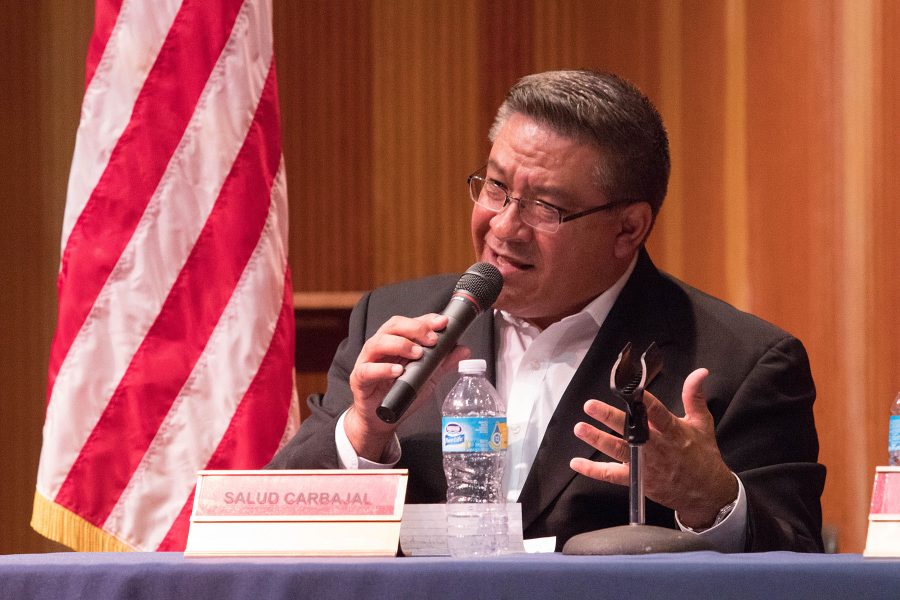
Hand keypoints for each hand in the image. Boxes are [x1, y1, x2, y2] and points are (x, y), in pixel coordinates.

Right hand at [344, 313, 469, 460]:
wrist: (382, 419)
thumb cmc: (400, 392)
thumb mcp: (427, 377)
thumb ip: (442, 363)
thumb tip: (464, 349)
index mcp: (396, 341)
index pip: (410, 323)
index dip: (426, 320)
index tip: (443, 322)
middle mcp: (380, 347)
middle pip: (393, 326)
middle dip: (414, 328)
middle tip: (432, 339)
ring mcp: (367, 361)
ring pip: (377, 343)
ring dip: (400, 345)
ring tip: (418, 353)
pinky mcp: (359, 379)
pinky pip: (367, 370)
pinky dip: (382, 369)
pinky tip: (397, 371)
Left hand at [569, 368, 737, 528]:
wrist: (707, 494)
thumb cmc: (703, 455)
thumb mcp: (702, 423)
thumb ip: (695, 396)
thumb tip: (700, 372)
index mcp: (673, 432)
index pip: (657, 414)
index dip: (645, 402)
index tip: (632, 391)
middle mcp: (656, 448)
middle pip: (631, 431)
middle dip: (610, 418)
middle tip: (591, 405)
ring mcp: (645, 465)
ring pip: (618, 451)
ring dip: (597, 440)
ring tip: (580, 428)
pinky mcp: (637, 480)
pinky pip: (612, 475)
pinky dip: (592, 471)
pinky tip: (576, 462)